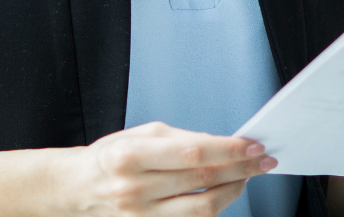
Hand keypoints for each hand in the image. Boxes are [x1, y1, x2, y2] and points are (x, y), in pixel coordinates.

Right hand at [55, 122, 275, 215]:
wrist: (80, 188)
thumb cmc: (111, 156)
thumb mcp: (142, 135)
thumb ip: (182, 139)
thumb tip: (222, 145)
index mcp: (130, 156)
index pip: (193, 153)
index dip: (229, 150)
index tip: (252, 145)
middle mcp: (135, 189)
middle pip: (202, 180)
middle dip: (240, 169)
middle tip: (263, 160)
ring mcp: (142, 215)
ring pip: (202, 209)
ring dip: (232, 191)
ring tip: (245, 177)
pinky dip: (213, 208)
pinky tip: (222, 193)